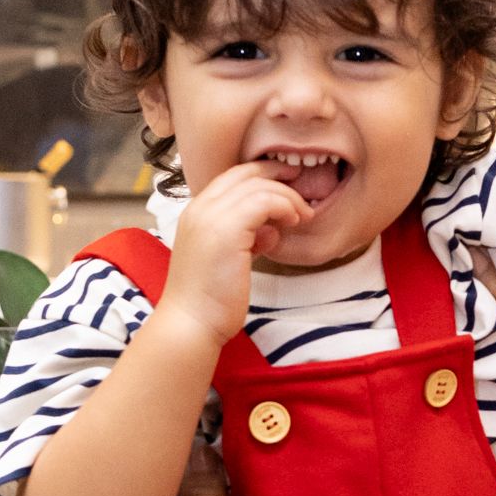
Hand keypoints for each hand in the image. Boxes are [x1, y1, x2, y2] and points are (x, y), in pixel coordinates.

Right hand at [158, 163, 310, 347]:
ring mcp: (211, 216)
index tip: (288, 184)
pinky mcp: (227, 230)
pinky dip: (283, 206)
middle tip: (302, 186)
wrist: (192, 323)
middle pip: (244, 172)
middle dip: (277, 174)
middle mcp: (200, 207)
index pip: (232, 176)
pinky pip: (263, 201)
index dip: (262, 174)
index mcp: (197, 212)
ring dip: (287, 196)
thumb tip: (270, 230)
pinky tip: (292, 221)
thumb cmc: (210, 300)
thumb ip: (248, 240)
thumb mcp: (230, 260)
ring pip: (257, 185)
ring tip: (303, 214)